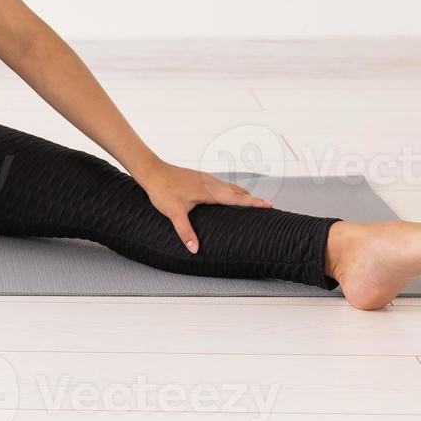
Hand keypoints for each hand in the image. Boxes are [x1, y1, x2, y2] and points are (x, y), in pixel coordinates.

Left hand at [134, 161, 273, 254]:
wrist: (151, 170)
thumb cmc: (162, 190)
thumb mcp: (173, 212)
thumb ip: (185, 231)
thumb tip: (194, 249)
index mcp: (208, 191)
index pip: (236, 197)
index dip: (252, 202)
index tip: (268, 204)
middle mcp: (210, 182)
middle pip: (236, 190)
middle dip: (251, 198)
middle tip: (267, 205)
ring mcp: (205, 178)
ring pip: (228, 185)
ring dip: (241, 193)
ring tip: (252, 201)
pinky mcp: (199, 177)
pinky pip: (220, 183)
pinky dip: (230, 189)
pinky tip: (227, 193)